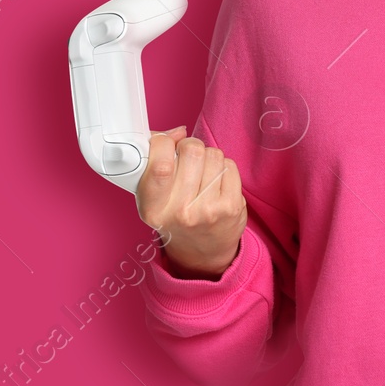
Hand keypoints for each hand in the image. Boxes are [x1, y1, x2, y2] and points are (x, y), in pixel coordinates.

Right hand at [136, 126, 247, 278]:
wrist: (201, 253)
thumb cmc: (175, 218)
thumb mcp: (153, 197)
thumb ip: (155, 161)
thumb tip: (177, 132)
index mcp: (153, 209)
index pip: (160, 164)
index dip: (164, 143)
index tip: (165, 144)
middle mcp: (180, 212)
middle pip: (192, 150)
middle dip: (189, 147)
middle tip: (187, 159)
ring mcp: (208, 210)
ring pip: (213, 154)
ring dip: (208, 157)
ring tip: (202, 174)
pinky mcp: (231, 207)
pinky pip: (229, 165)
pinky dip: (223, 167)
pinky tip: (216, 182)